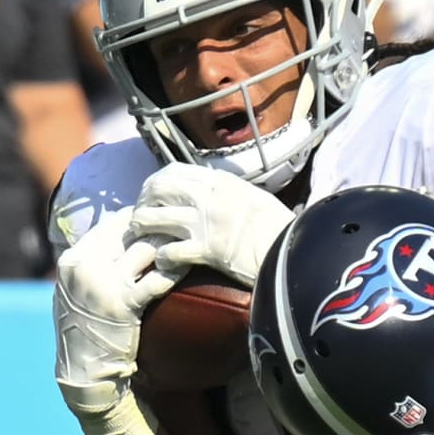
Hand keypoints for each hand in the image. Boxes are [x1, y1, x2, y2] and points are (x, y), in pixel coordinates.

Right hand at [53, 206, 181, 434]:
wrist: (84, 370)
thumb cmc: (88, 327)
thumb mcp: (79, 289)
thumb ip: (96, 261)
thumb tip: (125, 234)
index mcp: (74, 259)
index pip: (114, 223)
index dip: (143, 217)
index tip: (164, 218)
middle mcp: (84, 267)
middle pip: (130, 230)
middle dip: (160, 225)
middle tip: (185, 224)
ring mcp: (102, 284)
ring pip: (145, 249)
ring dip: (169, 244)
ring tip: (189, 241)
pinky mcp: (122, 304)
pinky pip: (155, 279)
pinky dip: (174, 271)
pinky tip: (186, 267)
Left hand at [130, 163, 294, 287]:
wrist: (294, 249)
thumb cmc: (279, 226)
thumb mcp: (253, 196)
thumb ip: (229, 190)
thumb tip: (215, 186)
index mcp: (221, 182)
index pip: (174, 171)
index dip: (154, 182)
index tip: (150, 194)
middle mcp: (209, 198)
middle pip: (158, 190)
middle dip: (142, 202)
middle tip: (140, 216)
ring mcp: (205, 224)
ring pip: (155, 218)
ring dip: (142, 227)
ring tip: (140, 237)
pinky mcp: (206, 251)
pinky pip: (169, 251)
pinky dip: (160, 258)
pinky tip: (160, 263)